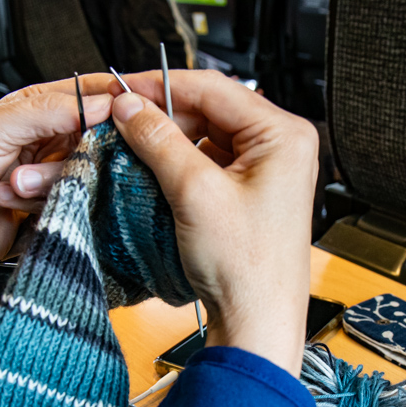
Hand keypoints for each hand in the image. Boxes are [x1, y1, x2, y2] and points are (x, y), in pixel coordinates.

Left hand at [0, 74, 114, 306]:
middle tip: (68, 153)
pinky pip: (74, 208)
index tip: (137, 100)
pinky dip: (50, 206)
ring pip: (85, 174)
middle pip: (95, 137)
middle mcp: (41, 146)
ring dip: (49, 181)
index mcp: (26, 113)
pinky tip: (15, 204)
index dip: (113, 95)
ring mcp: (46, 183)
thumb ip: (47, 112)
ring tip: (10, 185)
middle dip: (85, 145)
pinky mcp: (48, 217)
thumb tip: (99, 102)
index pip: (84, 95)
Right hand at [109, 71, 317, 374]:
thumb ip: (159, 141)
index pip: (214, 89)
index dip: (162, 85)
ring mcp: (268, 171)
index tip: (123, 88)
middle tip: (121, 119)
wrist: (257, 321)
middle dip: (164, 115)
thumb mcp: (194, 193)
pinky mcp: (252, 193)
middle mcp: (282, 148)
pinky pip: (210, 163)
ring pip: (207, 136)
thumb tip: (130, 108)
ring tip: (132, 145)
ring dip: (169, 140)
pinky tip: (154, 169)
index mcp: (284, 136)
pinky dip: (179, 163)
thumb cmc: (248, 268)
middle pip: (211, 110)